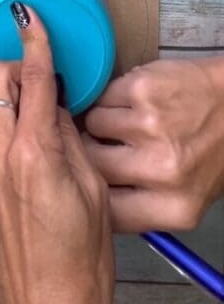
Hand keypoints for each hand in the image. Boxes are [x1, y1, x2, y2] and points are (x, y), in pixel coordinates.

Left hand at [0, 4, 113, 303]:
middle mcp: (0, 157)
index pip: (33, 79)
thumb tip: (59, 111)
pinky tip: (34, 140)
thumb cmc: (78, 268)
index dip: (34, 41)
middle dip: (17, 65)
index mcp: (33, 153)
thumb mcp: (93, 195)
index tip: (30, 17)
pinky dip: (6, 122)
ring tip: (44, 106)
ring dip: (11, 94)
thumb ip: (72, 144)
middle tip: (46, 71)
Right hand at [83, 56, 223, 232]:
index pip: (107, 213)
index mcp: (175, 208)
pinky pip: (104, 96)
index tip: (91, 182)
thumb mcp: (186, 196)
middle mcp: (162, 170)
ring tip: (131, 121)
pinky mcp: (143, 90)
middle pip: (92, 165)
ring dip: (103, 121)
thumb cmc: (213, 149)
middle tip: (108, 144)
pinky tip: (138, 101)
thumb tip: (92, 197)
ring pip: (93, 124)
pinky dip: (114, 97)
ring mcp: (151, 126)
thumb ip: (142, 205)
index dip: (92, 194)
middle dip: (94, 152)